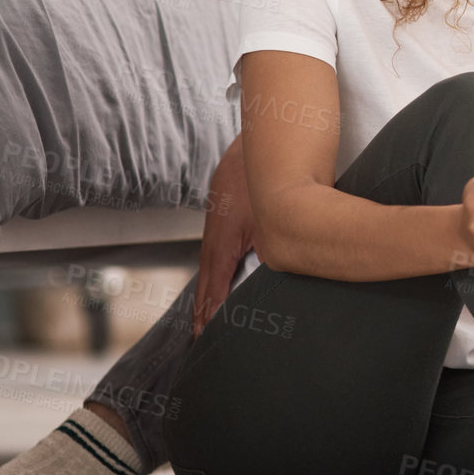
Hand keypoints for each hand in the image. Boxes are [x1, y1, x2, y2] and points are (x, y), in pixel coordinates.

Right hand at [193, 135, 257, 335]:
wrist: (261, 138)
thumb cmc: (268, 179)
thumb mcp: (272, 222)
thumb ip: (270, 252)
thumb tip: (273, 276)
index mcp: (222, 241)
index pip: (213, 286)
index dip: (209, 312)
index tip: (205, 335)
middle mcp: (215, 234)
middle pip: (207, 278)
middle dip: (203, 307)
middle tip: (200, 336)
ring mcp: (217, 222)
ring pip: (211, 262)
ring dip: (209, 288)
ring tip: (205, 315)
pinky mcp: (223, 211)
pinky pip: (217, 247)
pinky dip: (216, 266)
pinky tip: (220, 274)